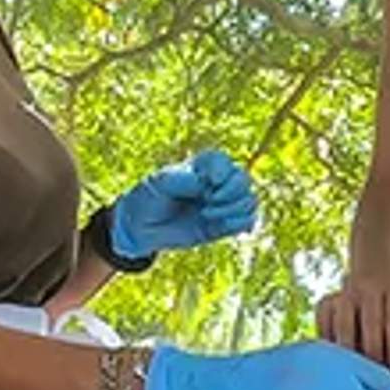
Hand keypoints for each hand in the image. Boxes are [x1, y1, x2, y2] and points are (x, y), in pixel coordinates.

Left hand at [107, 149, 257, 259]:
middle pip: (243, 179)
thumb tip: (203, 182)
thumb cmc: (147, 199)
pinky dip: (240, 223)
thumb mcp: (156, 184)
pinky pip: (247, 221)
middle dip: (231, 192)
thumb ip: (179, 179)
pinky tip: (220, 226)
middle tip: (208, 202)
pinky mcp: (223, 225)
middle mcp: (215, 184)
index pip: (223, 161)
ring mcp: (221, 205)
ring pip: (249, 200)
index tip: (209, 182)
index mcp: (200, 167)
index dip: (222, 171)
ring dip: (234, 209)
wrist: (140, 229)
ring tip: (208, 216)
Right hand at [315, 272, 389, 371]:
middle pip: (370, 323)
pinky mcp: (327, 300)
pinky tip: (334, 359)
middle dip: (373, 351)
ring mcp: (345, 292)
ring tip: (353, 372)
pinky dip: (328, 342)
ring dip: (349, 349)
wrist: (373, 264)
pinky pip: (324, 323)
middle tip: (376, 375)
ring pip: (343, 323)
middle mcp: (368, 287)